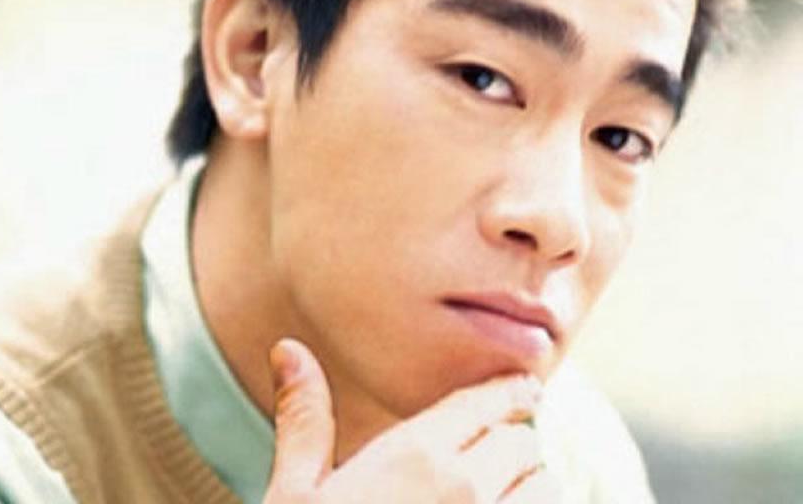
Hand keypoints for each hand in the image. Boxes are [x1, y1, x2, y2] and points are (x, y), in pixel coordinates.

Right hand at [263, 338, 561, 503]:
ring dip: (530, 488)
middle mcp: (466, 490)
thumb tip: (289, 348)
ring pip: (548, 488)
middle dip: (511, 442)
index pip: (484, 400)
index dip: (507, 391)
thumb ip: (305, 421)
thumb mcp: (295, 496)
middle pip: (523, 439)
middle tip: (493, 454)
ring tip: (500, 495)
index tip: (520, 389)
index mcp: (413, 457)